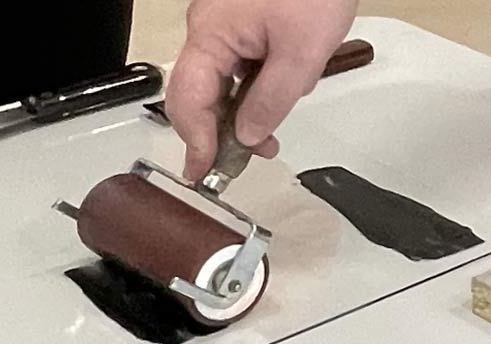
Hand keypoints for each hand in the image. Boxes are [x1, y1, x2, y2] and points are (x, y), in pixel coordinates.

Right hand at [167, 0, 357, 179]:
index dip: (195, 141)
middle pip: (198, 94)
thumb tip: (246, 135)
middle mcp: (208, 29)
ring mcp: (224, 26)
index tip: (204, 174)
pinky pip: (237, 66)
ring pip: (220, 83)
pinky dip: (251, 91)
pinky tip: (276, 100)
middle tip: (242, 163)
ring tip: (268, 139)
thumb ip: (272, 100)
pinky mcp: (243, 23)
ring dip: (240, 114)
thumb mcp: (301, 55)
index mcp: (211, 35)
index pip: (189, 100)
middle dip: (218, 133)